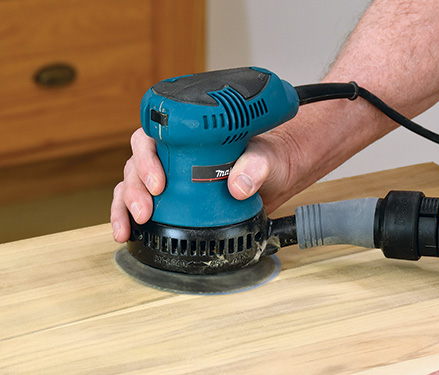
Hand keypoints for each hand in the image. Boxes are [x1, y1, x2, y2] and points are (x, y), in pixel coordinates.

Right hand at [110, 117, 314, 241]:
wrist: (273, 178)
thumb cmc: (265, 159)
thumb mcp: (265, 159)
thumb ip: (256, 165)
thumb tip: (238, 185)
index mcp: (188, 138)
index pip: (153, 137)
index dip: (147, 158)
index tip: (158, 183)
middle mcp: (172, 155)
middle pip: (136, 164)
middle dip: (134, 189)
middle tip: (146, 209)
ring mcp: (168, 177)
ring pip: (131, 185)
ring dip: (124, 206)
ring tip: (130, 226)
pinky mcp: (170, 200)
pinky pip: (138, 205)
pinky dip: (127, 218)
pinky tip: (126, 234)